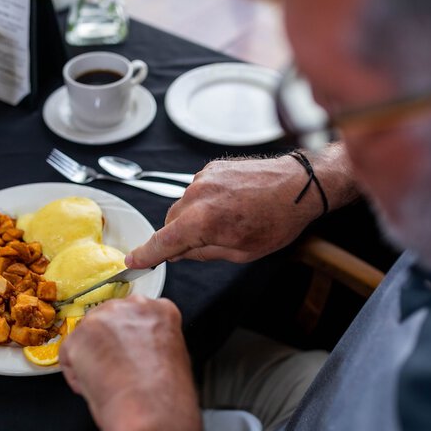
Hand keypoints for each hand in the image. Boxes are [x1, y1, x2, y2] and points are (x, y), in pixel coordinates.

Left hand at [59, 296, 201, 430]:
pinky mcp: (78, 336)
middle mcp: (132, 306)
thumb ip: (155, 344)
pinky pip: (69, 354)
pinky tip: (92, 388)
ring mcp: (103, 318)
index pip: (139, 314)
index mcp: (161, 311)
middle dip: (108, 341)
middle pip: (111, 318)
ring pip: (88, 335)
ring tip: (105, 381)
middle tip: (113, 368)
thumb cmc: (166, 395)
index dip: (131, 335)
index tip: (129, 350)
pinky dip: (76, 374)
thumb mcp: (175, 359)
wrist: (151, 409)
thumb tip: (140, 353)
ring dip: (91, 356)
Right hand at [126, 144, 357, 267]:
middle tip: (204, 245)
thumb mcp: (239, 253)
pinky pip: (196, 191)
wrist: (298, 186)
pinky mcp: (211, 168)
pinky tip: (229, 205)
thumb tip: (178, 252)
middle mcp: (196, 196)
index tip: (132, 262)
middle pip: (170, 223)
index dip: (145, 255)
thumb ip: (201, 253)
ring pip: (182, 206)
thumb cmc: (276, 221)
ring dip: (193, 218)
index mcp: (202, 221)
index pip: (162, 242)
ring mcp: (202, 178)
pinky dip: (204, 202)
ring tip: (227, 221)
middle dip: (179, 237)